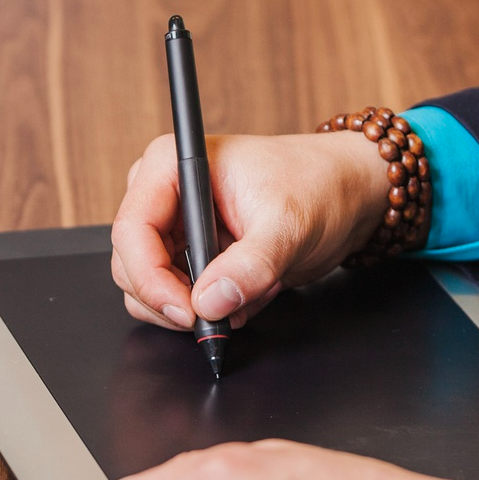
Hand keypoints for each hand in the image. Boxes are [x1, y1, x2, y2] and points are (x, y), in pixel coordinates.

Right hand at [110, 131, 389, 330]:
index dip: (150, 279)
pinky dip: (212, 310)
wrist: (347, 193)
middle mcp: (165, 194)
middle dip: (174, 300)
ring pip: (148, 289)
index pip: (132, 231)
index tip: (187, 311)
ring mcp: (175, 227)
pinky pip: (178, 299)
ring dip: (197, 308)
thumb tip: (210, 301)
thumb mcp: (289, 225)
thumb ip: (250, 265)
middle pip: (131, 266)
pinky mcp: (191, 255)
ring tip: (250, 290)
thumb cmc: (319, 184)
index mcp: (174, 164)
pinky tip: (250, 292)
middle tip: (221, 315)